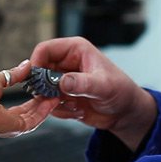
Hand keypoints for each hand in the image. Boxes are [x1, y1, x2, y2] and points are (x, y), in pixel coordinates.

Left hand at [0, 59, 59, 137]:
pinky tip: (51, 101)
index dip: (35, 99)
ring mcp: (13, 127)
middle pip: (32, 113)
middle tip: (54, 93)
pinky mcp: (17, 128)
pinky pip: (35, 120)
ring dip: (47, 106)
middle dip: (44, 103)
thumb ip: (14, 74)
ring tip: (56, 95)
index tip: (45, 91)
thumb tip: (26, 65)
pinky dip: (44, 110)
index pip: (24, 108)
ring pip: (36, 117)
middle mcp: (9, 122)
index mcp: (2, 113)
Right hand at [30, 37, 156, 150]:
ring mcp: (62, 80)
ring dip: (52, 102)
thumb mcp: (104, 85)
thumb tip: (62, 82)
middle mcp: (65, 63)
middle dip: (43, 88)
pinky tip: (78, 111)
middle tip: (55, 99)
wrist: (125, 112)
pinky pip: (48, 104)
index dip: (36, 62)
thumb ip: (83, 83)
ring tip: (74, 106)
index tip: (35, 80)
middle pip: (39, 70)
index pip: (45, 49)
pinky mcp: (62, 96)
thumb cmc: (121, 90)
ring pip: (41, 90)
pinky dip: (60, 111)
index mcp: (75, 50)